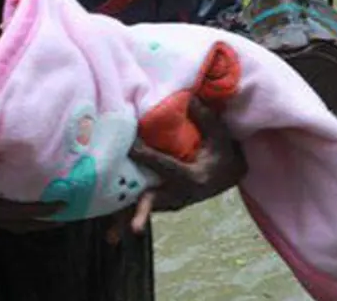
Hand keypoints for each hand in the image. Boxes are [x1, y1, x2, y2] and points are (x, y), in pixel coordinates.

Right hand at [0, 156, 63, 230]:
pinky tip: (17, 205)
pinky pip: (3, 218)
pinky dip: (17, 216)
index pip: (24, 212)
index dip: (46, 210)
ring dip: (32, 221)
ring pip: (14, 223)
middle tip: (65, 215)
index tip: (65, 204)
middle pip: (24, 224)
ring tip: (47, 214)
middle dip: (45, 222)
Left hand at [121, 97, 246, 235]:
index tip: (129, 147)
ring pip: (143, 208)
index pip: (167, 167)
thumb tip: (189, 98)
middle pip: (155, 200)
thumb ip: (206, 118)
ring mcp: (169, 201)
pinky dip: (123, 216)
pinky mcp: (160, 202)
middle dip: (142, 212)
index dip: (148, 156)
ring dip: (126, 220)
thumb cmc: (222, 151)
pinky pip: (139, 207)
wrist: (227, 175)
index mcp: (194, 178)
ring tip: (111, 237)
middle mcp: (180, 194)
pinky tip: (109, 232)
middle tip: (133, 228)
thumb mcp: (221, 136)